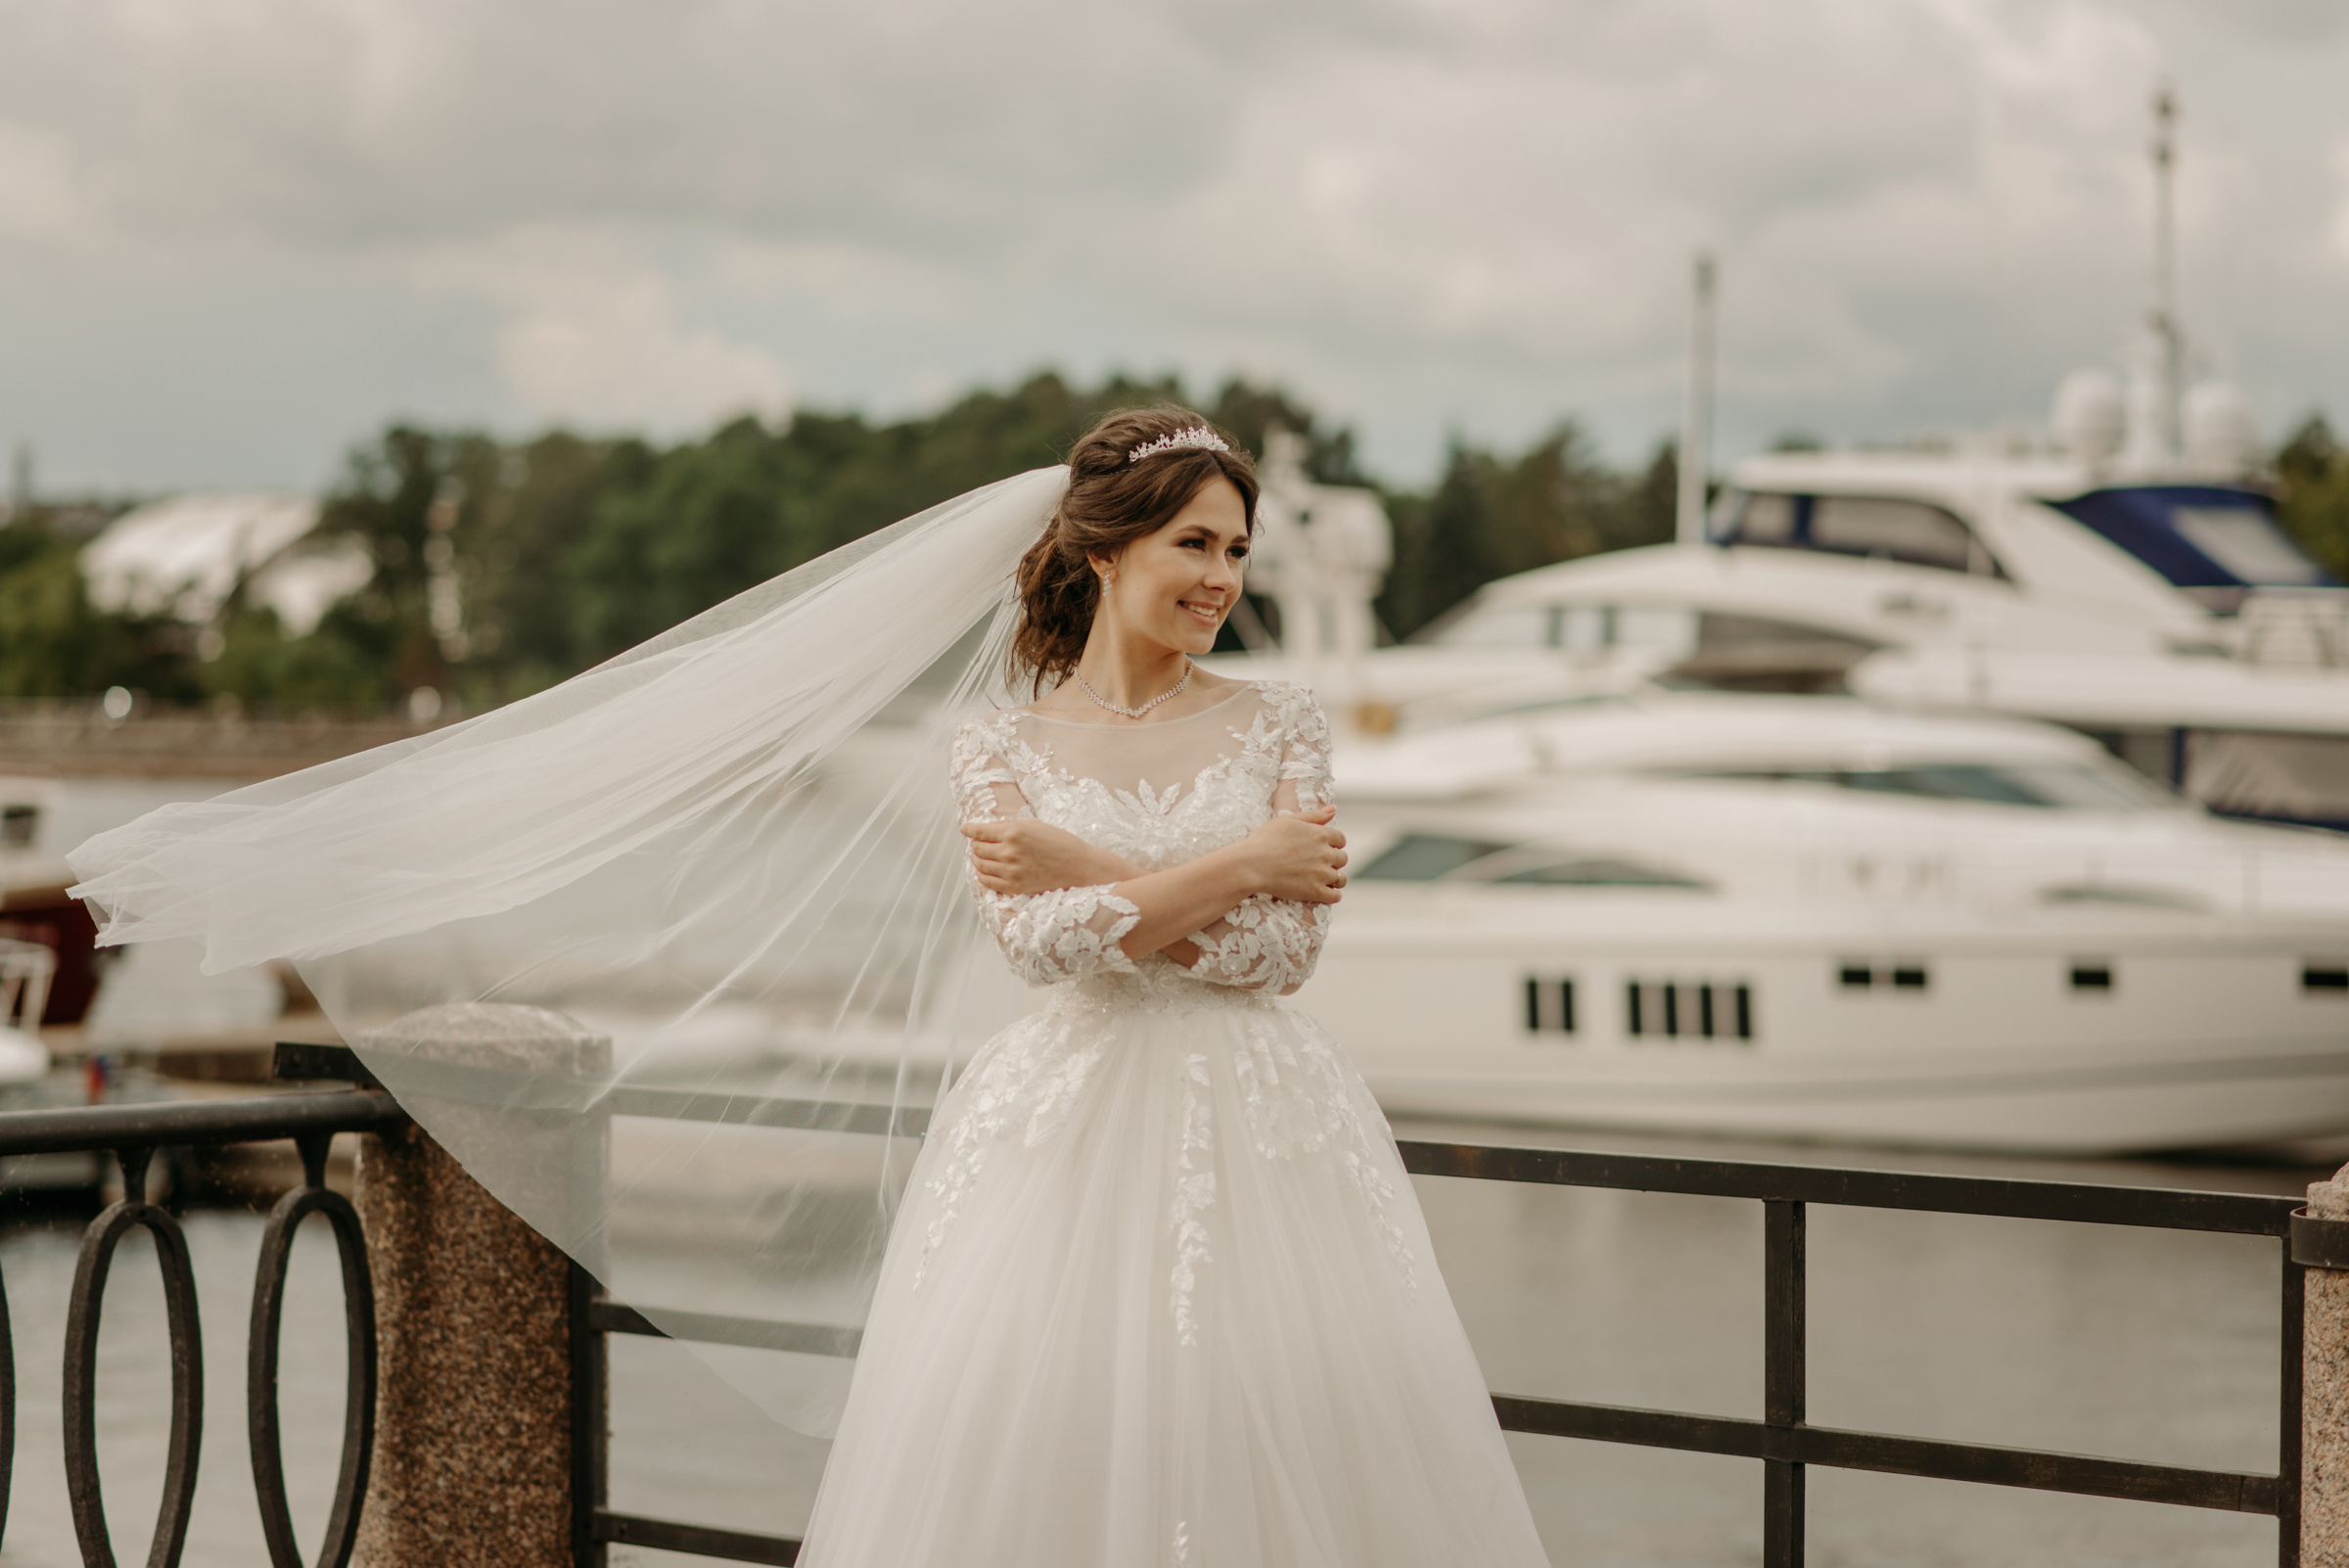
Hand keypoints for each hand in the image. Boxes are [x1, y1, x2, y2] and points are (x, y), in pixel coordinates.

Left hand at [961, 818, 1138, 896]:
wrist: (1078, 866)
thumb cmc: (1059, 842)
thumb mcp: (1033, 825)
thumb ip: (1008, 827)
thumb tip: (985, 830)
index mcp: (1014, 832)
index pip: (979, 832)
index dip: (969, 829)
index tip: (965, 829)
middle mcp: (1009, 851)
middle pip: (977, 849)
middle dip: (976, 844)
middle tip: (981, 843)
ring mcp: (1011, 871)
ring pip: (980, 865)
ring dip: (978, 860)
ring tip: (983, 856)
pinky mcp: (1015, 887)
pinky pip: (988, 882)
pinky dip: (983, 875)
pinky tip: (987, 871)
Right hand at [1238, 805, 1347, 904]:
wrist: (1252, 865)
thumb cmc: (1265, 840)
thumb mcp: (1288, 820)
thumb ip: (1313, 815)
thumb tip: (1333, 808)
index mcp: (1320, 834)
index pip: (1340, 839)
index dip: (1334, 844)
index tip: (1326, 848)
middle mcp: (1325, 853)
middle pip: (1342, 859)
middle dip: (1334, 861)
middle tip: (1321, 865)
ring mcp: (1321, 874)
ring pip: (1340, 879)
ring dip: (1335, 879)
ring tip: (1325, 881)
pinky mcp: (1315, 891)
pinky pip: (1335, 896)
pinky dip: (1333, 895)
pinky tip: (1325, 894)